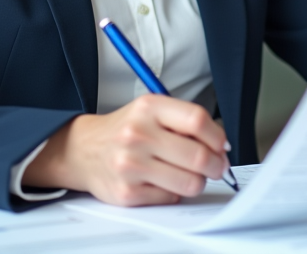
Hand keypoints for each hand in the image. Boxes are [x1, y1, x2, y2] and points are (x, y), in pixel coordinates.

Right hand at [22, 94, 230, 205]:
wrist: (84, 150)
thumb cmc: (125, 130)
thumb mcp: (151, 110)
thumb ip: (184, 121)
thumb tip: (221, 145)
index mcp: (148, 108)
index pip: (197, 119)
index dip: (217, 136)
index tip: (222, 145)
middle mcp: (138, 134)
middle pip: (198, 156)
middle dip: (217, 165)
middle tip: (217, 167)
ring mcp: (131, 165)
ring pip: (190, 183)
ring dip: (198, 182)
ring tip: (189, 175)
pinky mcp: (127, 193)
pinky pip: (170, 198)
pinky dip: (173, 193)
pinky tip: (162, 181)